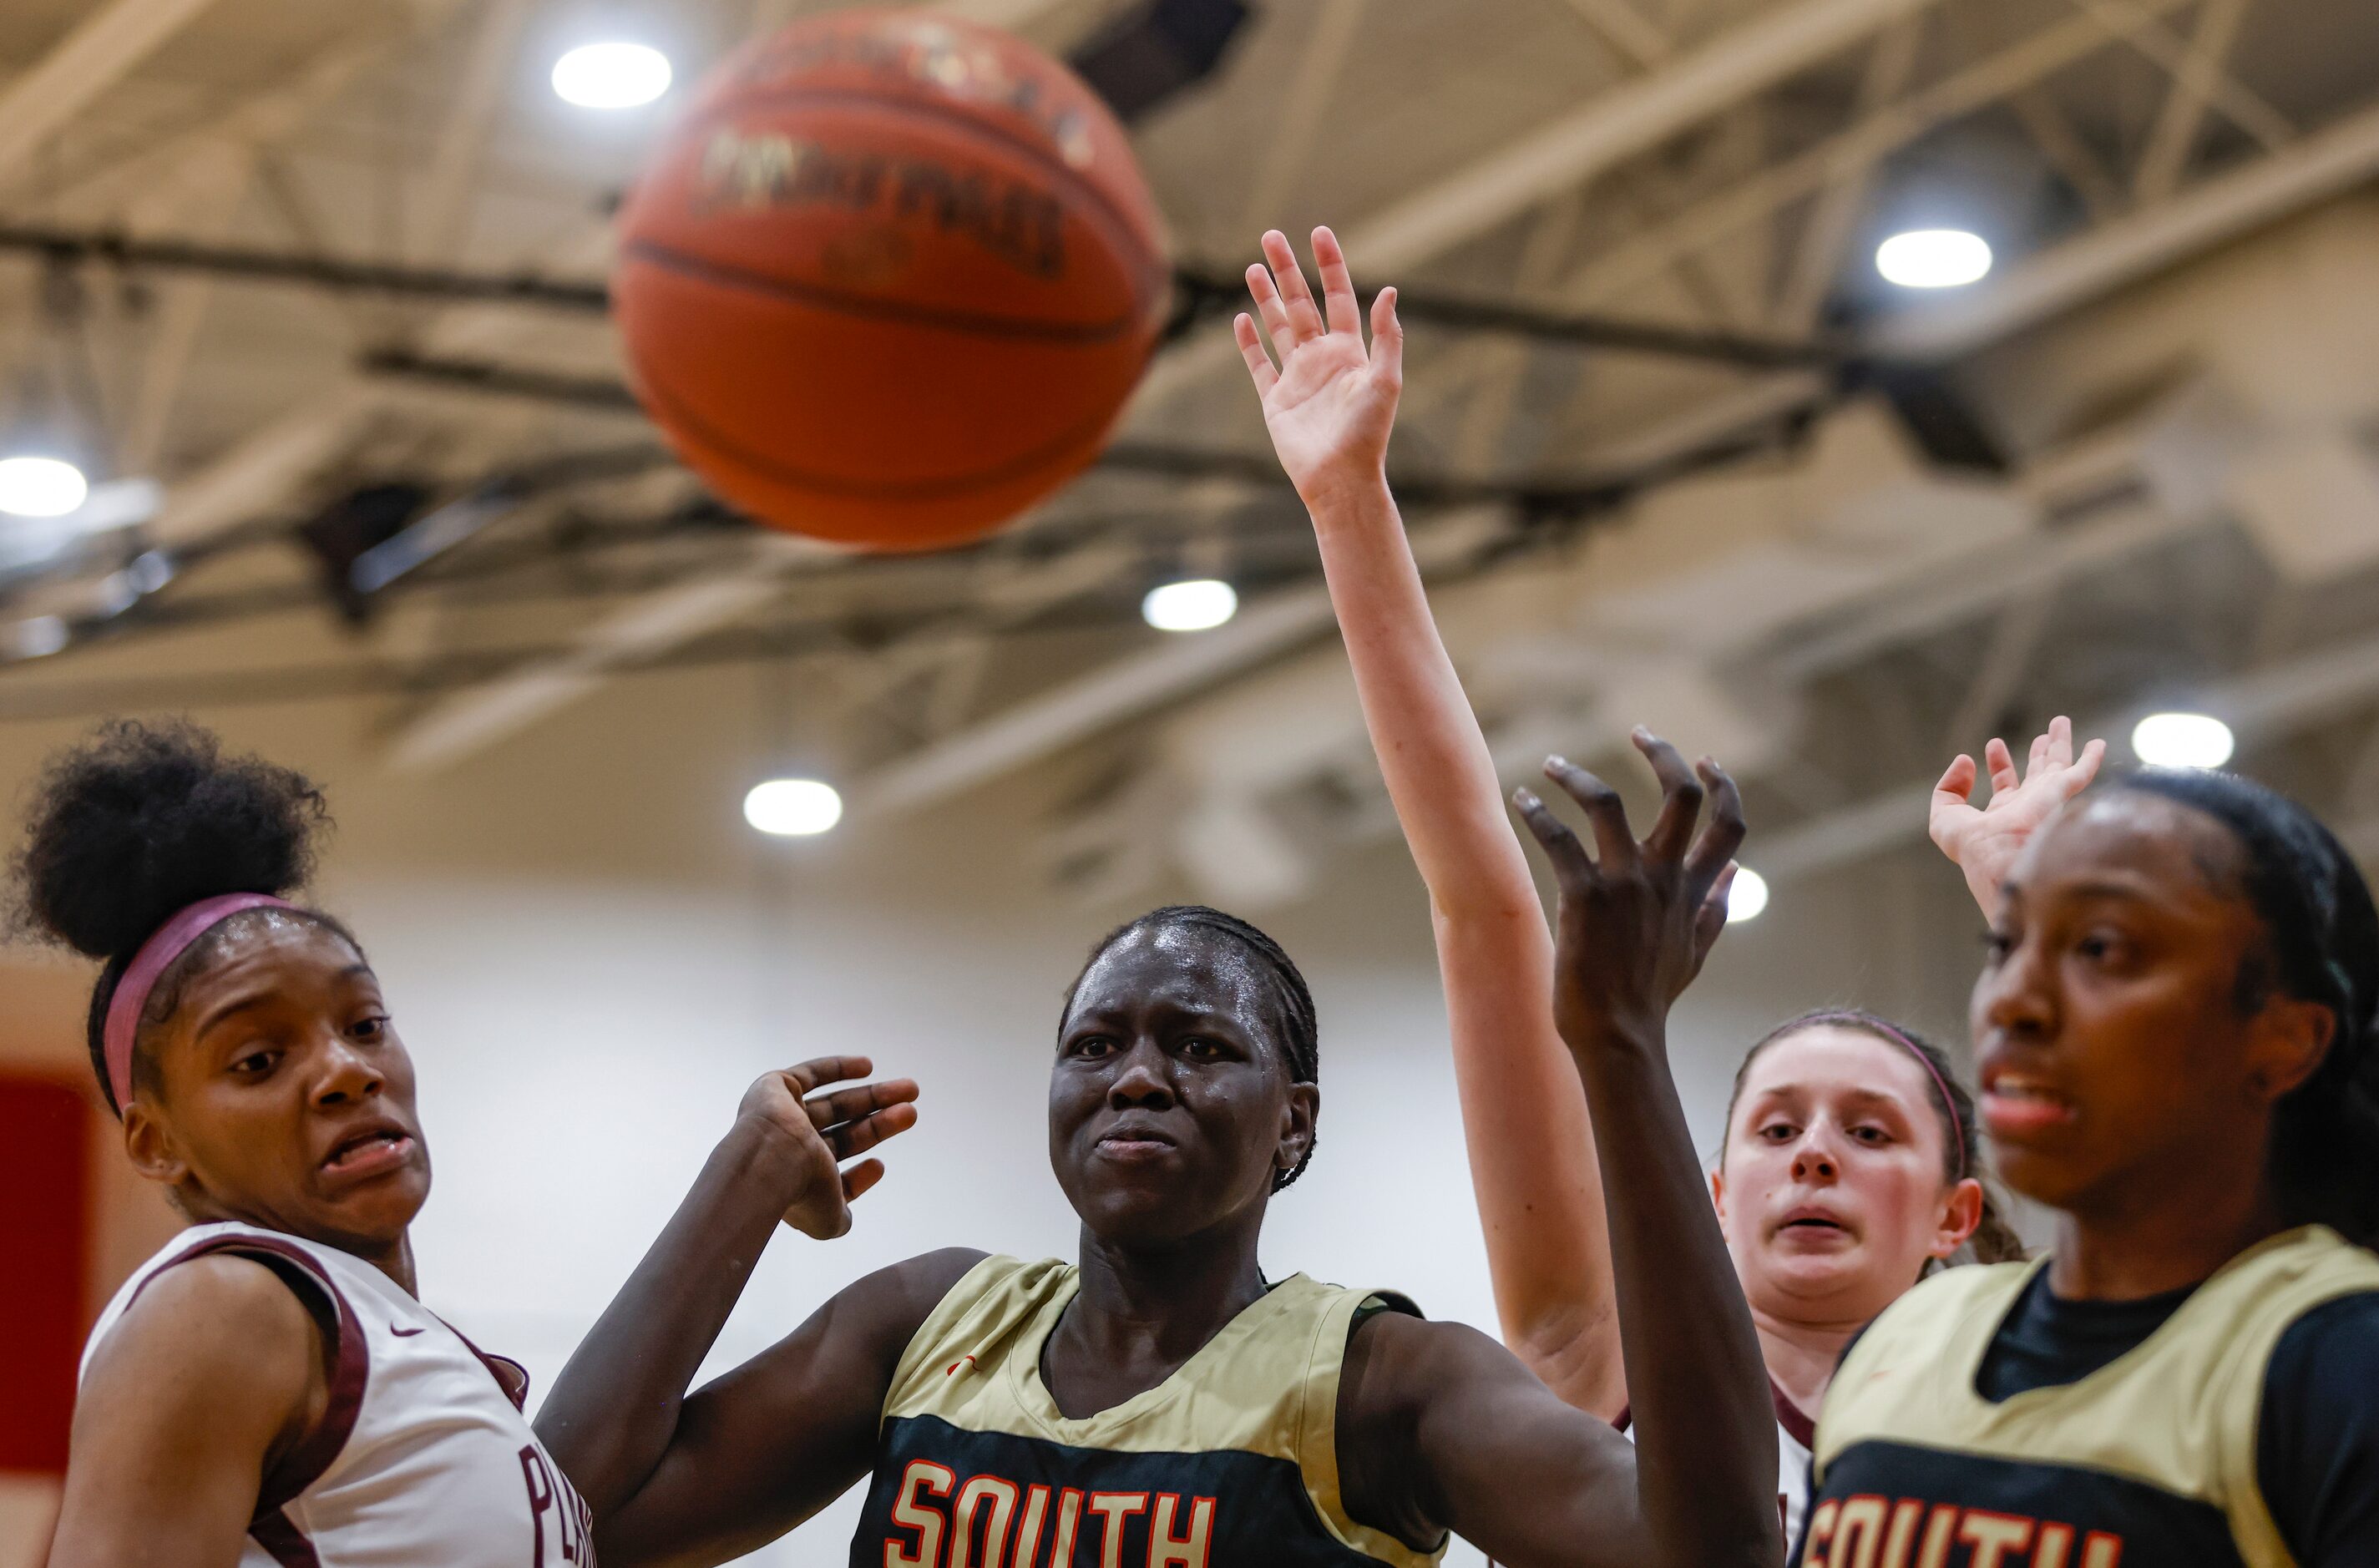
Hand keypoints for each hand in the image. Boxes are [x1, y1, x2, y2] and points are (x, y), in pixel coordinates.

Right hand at [733, 1056, 918, 1239]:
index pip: (833, 1176)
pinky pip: (810, 1074)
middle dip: (880, 1124)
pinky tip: (868, 1066)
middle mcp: (790, 1148)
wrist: (770, 1161)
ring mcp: (783, 1117)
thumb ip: (840, 1219)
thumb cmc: (801, 1193)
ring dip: (874, 1096)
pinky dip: (838, 1068)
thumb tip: (845, 1219)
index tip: (879, 1166)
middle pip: (845, 1133)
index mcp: (797, 1181)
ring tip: (910, 1090)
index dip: (860, 1174)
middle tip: (910, 1112)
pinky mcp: (776, 1088)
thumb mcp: (828, 1221)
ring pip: (836, 1104)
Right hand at [1235, 226, 1402, 505]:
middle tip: (1271, 236)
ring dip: (1266, 297)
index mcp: (1350, 351)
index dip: (1330, 265)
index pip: (1339, 297)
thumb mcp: (1385, 380)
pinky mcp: (1275, 400)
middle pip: (1302, 303)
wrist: (1339, 477)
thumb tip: (1389, 291)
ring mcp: (1297, 378)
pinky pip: (1259, 365)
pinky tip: (1242, 319)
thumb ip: (1385, 336)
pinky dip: (1249, 343)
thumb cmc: (1367, 433)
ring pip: (1277, 327)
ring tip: (1252, 267)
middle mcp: (1322, 358)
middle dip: (1287, 270)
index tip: (1319, 234)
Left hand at [1512, 729, 1743, 1057]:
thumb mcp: (1695, 950)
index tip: (1704, 758)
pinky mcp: (1584, 896)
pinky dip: (1537, 814)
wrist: (1618, 1038)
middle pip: (1681, 795)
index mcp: (1694, 890)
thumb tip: (1738, 872)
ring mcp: (1625, 885)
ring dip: (1577, 777)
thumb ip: (1716, 906)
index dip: (1723, 783)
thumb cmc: (1650, 998)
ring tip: (1553, 767)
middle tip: (1639, 731)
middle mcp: (1665, 879)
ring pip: (1608, 803)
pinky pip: (1558, 838)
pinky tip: (1522, 802)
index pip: (1729, 825)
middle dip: (1663, 753)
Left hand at [1929, 716, 2104, 920]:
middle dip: (2040, 752)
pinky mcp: (2061, 795)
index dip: (2000, 762)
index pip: (2006, 783)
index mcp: (2004, 813)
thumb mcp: (1944, 817)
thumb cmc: (1971, 847)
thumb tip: (1965, 761)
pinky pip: (2081, 773)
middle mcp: (2029, 806)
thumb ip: (1949, 787)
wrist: (1998, 860)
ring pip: (2058, 766)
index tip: (1994, 744)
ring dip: (2060, 743)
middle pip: (2037, 772)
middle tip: (2044, 733)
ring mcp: (2047, 800)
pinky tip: (2098, 744)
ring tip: (2060, 721)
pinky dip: (2091, 759)